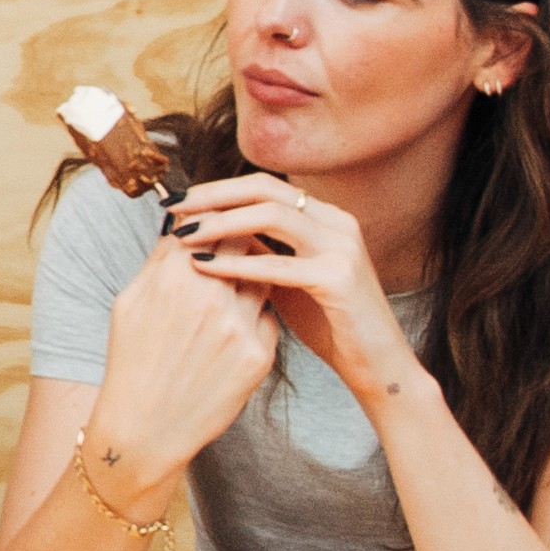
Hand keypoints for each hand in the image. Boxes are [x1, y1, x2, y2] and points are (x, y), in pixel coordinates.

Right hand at [79, 222, 295, 496]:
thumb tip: (183, 226)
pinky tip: (232, 336)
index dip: (215, 217)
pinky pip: (268, 318)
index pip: (210, 220)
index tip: (216, 220)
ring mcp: (239, 325)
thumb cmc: (132, 361)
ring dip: (253, 277)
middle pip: (243, 242)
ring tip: (233, 293)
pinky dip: (255, 318)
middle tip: (237, 245)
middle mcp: (210, 294)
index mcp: (173, 275)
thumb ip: (160, 260)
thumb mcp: (130, 302)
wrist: (146, 427)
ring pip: (262, 278)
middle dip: (240, 240)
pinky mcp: (261, 354)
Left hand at [166, 173, 416, 403]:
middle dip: (212, 195)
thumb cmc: (328, 323)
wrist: (376, 365)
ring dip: (220, 222)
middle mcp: (337, 222)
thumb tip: (206, 228)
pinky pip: (279, 264)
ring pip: (271, 216)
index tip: (178, 200)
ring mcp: (342, 247)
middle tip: (173, 207)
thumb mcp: (285, 278)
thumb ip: (257, 250)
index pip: (263, 185)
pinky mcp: (340, 279)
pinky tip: (202, 267)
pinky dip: (236, 263)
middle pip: (264, 189)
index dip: (217, 188)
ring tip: (183, 234)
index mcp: (324, 217)